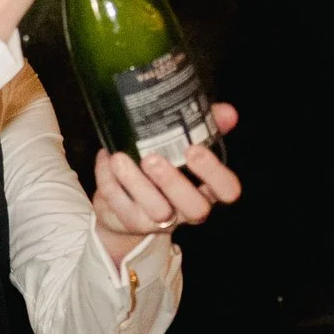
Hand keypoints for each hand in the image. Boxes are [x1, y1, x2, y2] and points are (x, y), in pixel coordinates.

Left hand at [92, 107, 241, 257]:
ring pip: (156, 210)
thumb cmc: (165, 168)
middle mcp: (188, 210)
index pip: (228, 190)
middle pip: (195, 209)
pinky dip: (109, 180)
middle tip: (152, 158)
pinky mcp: (131, 221)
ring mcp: (160, 221)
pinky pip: (119, 204)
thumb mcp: (186, 146)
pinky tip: (105, 158)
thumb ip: (207, 126)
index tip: (193, 149)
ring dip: (135, 183)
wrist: (125, 205)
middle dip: (174, 183)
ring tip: (119, 158)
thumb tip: (227, 111)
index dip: (214, 174)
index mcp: (207, 189)